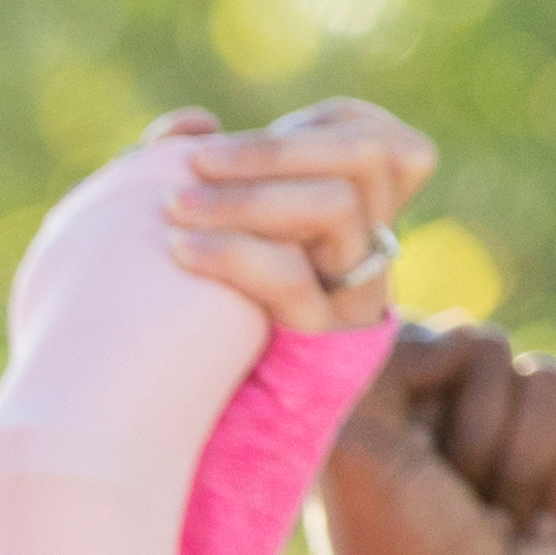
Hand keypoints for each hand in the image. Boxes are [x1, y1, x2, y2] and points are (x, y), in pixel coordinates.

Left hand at [160, 96, 427, 333]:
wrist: (184, 431)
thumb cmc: (186, 320)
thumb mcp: (196, 235)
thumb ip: (196, 175)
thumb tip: (193, 125)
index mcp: (357, 220)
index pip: (380, 139)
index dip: (318, 123)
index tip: (238, 145)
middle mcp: (371, 250)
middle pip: (368, 157)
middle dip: (276, 149)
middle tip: (195, 162)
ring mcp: (354, 297)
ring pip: (339, 207)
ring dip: (251, 195)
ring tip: (175, 206)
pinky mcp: (323, 344)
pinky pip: (293, 277)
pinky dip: (233, 252)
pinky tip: (179, 252)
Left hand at [317, 319, 555, 554]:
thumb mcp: (353, 452)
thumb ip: (373, 360)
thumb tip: (451, 331)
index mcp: (386, 419)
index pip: (429, 333)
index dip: (431, 376)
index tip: (412, 441)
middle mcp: (450, 427)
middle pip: (493, 346)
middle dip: (477, 426)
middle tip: (456, 498)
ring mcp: (519, 449)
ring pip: (551, 380)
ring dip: (522, 461)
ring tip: (500, 525)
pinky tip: (547, 537)